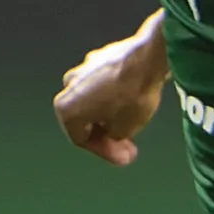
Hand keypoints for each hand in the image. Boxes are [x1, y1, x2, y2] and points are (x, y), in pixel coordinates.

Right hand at [56, 18, 169, 165]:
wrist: (148, 58)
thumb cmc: (132, 97)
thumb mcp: (123, 131)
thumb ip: (111, 137)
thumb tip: (113, 131)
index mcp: (66, 109)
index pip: (81, 139)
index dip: (104, 152)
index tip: (123, 156)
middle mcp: (68, 87)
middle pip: (84, 119)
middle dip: (105, 134)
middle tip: (126, 146)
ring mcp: (82, 69)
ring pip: (93, 100)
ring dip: (108, 115)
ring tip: (130, 125)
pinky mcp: (100, 57)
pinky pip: (103, 84)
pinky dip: (114, 96)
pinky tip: (131, 102)